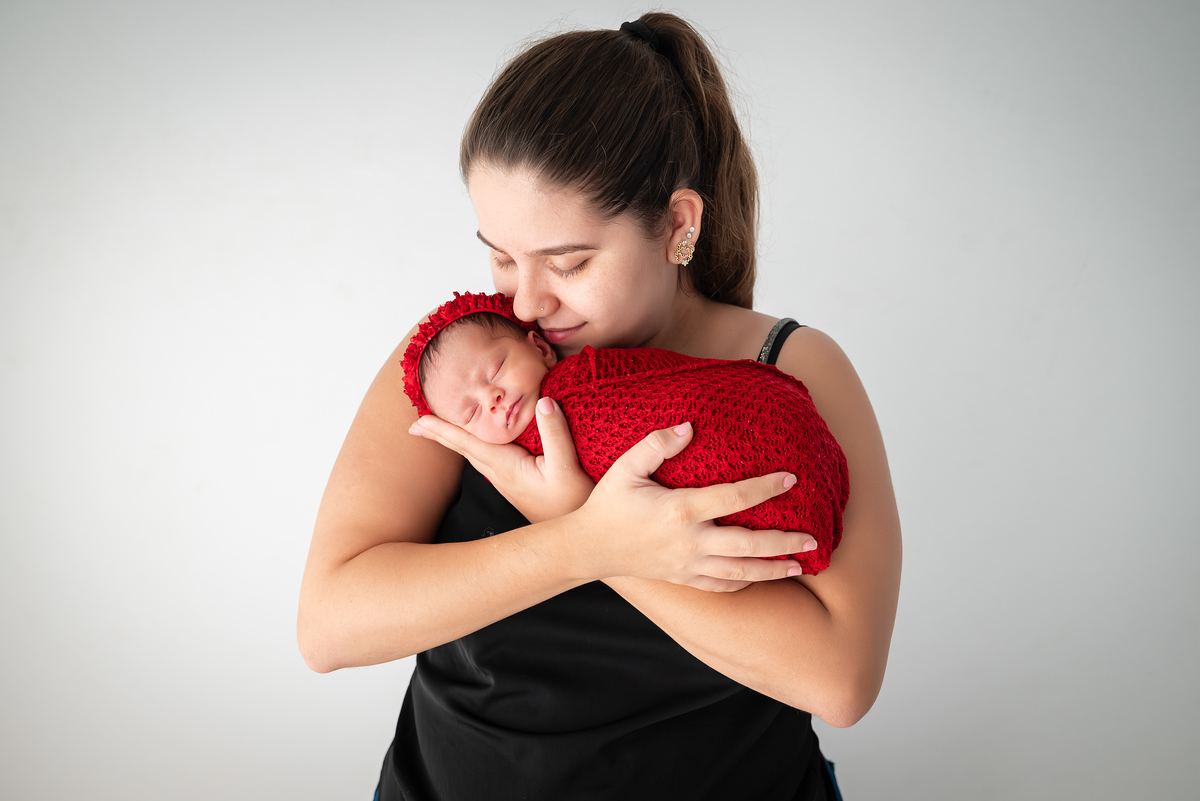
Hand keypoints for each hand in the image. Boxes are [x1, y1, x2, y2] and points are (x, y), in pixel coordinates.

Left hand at [409, 397, 594, 522]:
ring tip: (438, 430)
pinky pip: (489, 459)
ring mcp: (508, 481)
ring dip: (456, 441)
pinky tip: (478, 444)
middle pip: (465, 449)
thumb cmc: (574, 502)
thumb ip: (555, 433)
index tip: (418, 422)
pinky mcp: (517, 483)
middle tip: (416, 424)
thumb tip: (544, 401)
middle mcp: (501, 475)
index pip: (468, 444)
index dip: (443, 431)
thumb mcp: (567, 466)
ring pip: (475, 455)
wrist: (578, 536)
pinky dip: (475, 446)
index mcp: (507, 467)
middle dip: (440, 435)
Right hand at [573, 422, 817, 592]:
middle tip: (813, 537)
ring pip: (740, 572)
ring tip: (801, 565)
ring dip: (773, 569)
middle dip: (783, 541)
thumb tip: (689, 426)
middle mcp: (689, 542)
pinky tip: (761, 576)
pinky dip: (746, 583)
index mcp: (680, 510)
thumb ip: (656, 444)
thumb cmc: (607, 503)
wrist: (588, 548)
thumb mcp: (625, 468)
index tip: (791, 478)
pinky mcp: (683, 578)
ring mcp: (687, 564)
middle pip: (748, 544)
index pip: (733, 498)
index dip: (765, 487)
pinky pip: (721, 586)